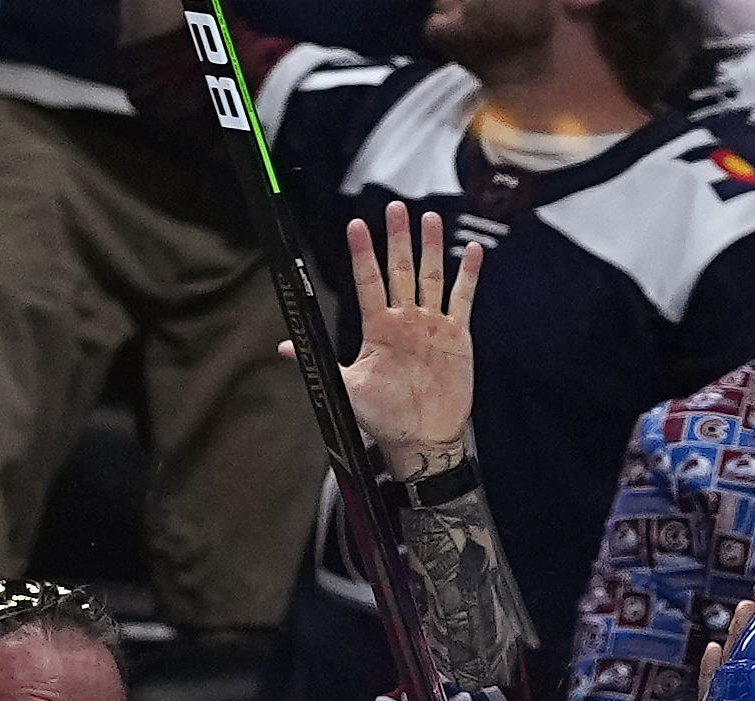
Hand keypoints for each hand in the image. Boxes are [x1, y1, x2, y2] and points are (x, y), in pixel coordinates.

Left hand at [341, 207, 484, 471]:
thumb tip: (283, 348)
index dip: (363, 254)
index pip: (368, 282)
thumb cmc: (385, 417)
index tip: (356, 226)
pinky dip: (467, 275)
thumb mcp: (348, 390)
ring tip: (429, 218)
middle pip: (401, 270)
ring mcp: (431, 325)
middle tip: (395, 208)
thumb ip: (319, 363)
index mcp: (378, 328)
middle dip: (398, 239)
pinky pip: (462, 299)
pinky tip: (471, 251)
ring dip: (430, 248)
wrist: (422, 438)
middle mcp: (404, 320)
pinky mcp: (457, 335)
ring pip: (431, 277)